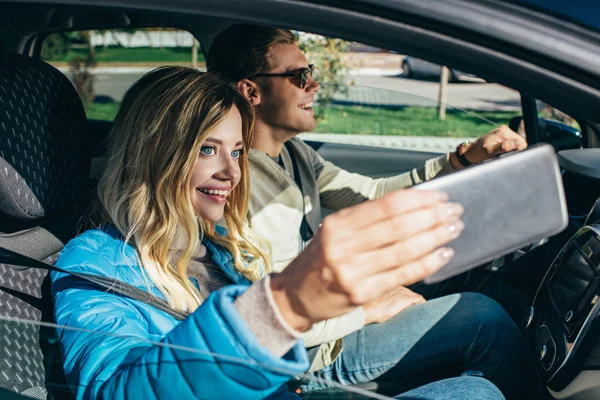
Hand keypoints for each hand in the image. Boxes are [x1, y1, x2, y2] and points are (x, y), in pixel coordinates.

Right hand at [270, 189, 463, 331]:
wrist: (295, 296)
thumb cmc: (320, 260)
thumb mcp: (335, 232)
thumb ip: (368, 220)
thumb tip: (412, 206)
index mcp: (337, 224)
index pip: (385, 205)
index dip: (418, 199)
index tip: (439, 195)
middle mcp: (342, 245)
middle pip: (398, 225)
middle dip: (432, 215)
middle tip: (453, 210)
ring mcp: (351, 271)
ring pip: (404, 250)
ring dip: (434, 237)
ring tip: (454, 228)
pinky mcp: (361, 293)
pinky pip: (402, 275)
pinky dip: (427, 263)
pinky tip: (443, 254)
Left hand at [464, 125, 526, 163]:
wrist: (471, 152)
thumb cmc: (479, 153)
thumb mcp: (490, 151)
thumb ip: (504, 147)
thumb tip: (518, 143)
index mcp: (503, 132)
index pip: (522, 143)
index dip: (517, 151)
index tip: (507, 155)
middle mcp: (504, 129)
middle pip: (520, 142)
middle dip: (514, 150)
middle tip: (501, 154)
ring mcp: (504, 131)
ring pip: (516, 143)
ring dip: (511, 149)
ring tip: (499, 153)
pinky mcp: (503, 135)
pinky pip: (511, 142)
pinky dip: (508, 148)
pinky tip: (500, 151)